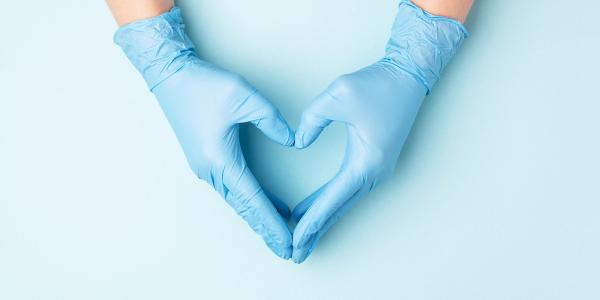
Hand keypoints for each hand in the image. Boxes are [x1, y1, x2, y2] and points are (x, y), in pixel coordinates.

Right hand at [115, 8, 294, 258]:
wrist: (170, 77)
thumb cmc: (203, 85)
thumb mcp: (244, 96)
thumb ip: (272, 121)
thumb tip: (293, 141)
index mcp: (221, 159)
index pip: (253, 200)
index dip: (272, 223)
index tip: (287, 241)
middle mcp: (211, 170)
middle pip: (244, 209)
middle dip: (266, 230)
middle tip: (287, 250)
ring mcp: (205, 168)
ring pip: (237, 202)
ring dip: (257, 218)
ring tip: (279, 234)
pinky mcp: (206, 161)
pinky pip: (231, 189)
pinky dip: (249, 202)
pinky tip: (264, 205)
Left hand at [290, 0, 467, 262]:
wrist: (408, 76)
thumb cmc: (378, 84)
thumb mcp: (337, 95)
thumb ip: (311, 121)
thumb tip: (298, 144)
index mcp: (366, 162)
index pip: (332, 199)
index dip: (311, 221)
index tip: (294, 239)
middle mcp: (374, 173)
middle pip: (339, 209)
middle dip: (315, 231)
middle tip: (295, 254)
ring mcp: (377, 170)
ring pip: (344, 202)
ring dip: (322, 220)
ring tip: (301, 238)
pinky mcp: (374, 163)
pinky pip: (348, 190)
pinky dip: (330, 203)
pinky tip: (314, 210)